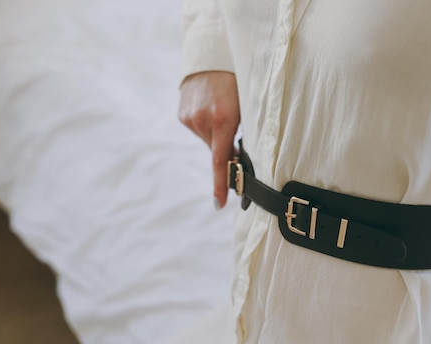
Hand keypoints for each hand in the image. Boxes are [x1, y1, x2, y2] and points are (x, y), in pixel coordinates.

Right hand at [178, 71, 239, 208]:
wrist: (212, 52)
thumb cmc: (239, 79)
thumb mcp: (247, 104)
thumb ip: (242, 131)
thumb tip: (239, 157)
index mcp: (223, 119)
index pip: (221, 161)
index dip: (222, 184)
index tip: (220, 204)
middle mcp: (203, 120)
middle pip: (216, 151)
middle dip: (226, 149)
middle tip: (236, 130)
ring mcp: (190, 118)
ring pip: (207, 141)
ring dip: (216, 134)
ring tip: (223, 109)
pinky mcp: (182, 114)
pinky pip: (199, 130)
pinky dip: (207, 126)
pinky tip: (211, 107)